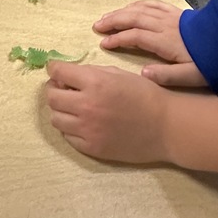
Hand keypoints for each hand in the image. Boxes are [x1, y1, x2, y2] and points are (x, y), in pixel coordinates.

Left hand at [46, 62, 170, 163]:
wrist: (165, 127)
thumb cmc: (144, 95)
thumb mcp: (117, 73)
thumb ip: (91, 73)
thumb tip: (69, 76)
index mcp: (94, 83)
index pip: (58, 72)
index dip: (54, 69)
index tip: (54, 70)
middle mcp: (86, 106)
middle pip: (52, 97)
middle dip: (55, 89)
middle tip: (63, 88)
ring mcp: (87, 130)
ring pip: (56, 119)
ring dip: (60, 109)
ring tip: (73, 106)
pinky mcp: (92, 148)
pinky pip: (68, 137)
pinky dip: (70, 128)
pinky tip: (82, 122)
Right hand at [94, 0, 206, 87]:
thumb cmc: (211, 62)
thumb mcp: (192, 76)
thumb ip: (167, 76)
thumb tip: (143, 73)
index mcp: (165, 41)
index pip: (135, 36)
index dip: (117, 39)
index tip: (103, 44)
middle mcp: (164, 25)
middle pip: (133, 18)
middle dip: (113, 21)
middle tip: (96, 26)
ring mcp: (170, 16)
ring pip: (140, 9)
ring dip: (122, 11)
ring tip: (107, 17)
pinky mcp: (176, 12)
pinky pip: (152, 3)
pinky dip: (138, 4)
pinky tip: (131, 7)